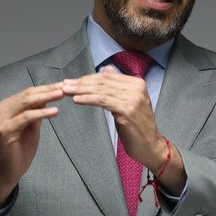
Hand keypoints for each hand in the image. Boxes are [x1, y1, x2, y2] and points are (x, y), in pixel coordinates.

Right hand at [0, 82, 63, 209]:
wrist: (7, 171)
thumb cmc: (19, 151)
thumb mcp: (30, 128)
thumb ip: (36, 113)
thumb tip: (47, 99)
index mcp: (7, 106)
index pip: (28, 93)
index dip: (46, 88)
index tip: (62, 85)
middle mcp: (2, 109)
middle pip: (28, 94)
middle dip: (48, 90)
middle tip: (65, 87)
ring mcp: (2, 119)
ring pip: (27, 102)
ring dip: (46, 97)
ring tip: (62, 94)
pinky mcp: (6, 129)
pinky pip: (27, 117)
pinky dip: (42, 113)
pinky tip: (55, 111)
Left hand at [62, 67, 185, 193]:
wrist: (150, 146)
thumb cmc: (137, 126)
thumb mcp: (129, 102)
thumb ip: (118, 85)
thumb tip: (106, 69)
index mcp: (137, 83)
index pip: (107, 77)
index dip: (88, 78)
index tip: (72, 81)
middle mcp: (136, 88)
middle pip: (102, 82)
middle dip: (81, 83)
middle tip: (64, 84)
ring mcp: (133, 98)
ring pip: (101, 90)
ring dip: (81, 90)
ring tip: (66, 91)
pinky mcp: (127, 110)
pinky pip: (103, 101)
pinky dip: (88, 99)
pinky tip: (77, 99)